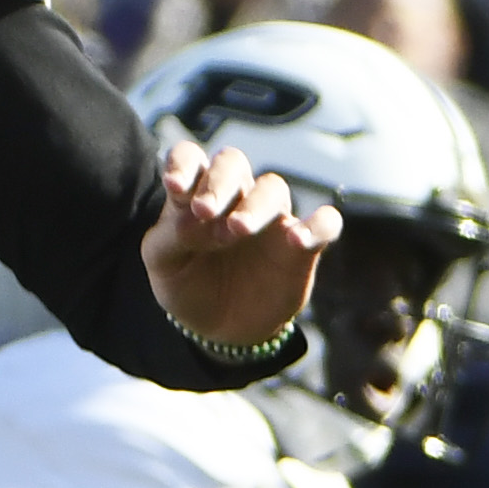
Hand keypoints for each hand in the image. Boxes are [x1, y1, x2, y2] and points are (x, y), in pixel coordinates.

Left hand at [141, 140, 338, 353]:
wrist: (222, 328)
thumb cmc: (188, 285)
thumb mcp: (163, 265)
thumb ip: (169, 236)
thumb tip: (193, 217)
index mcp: (195, 194)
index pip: (190, 159)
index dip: (182, 163)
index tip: (174, 187)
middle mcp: (234, 197)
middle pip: (232, 162)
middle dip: (219, 181)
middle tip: (204, 210)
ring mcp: (271, 219)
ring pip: (273, 187)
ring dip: (255, 204)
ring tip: (238, 228)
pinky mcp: (302, 246)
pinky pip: (325, 223)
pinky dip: (317, 225)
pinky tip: (297, 240)